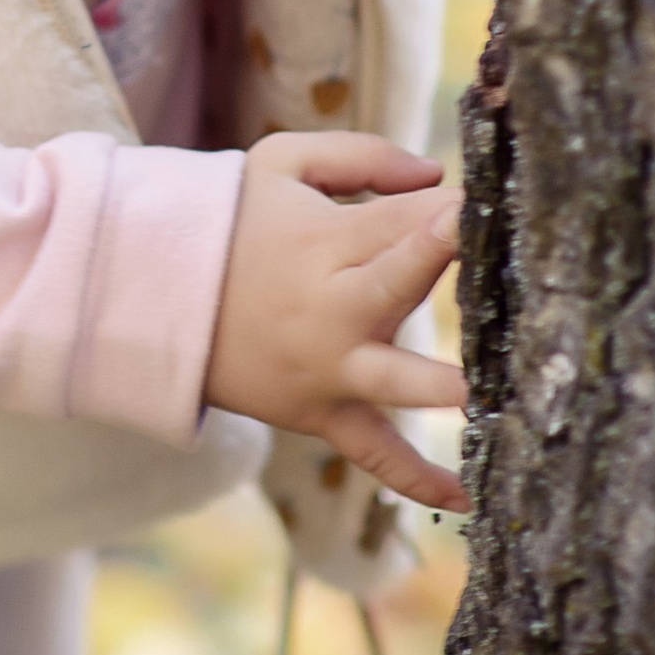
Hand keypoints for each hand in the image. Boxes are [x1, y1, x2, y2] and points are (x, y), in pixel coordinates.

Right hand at [205, 132, 466, 511]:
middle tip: (499, 261)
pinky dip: (415, 479)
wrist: (155, 301)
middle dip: (444, 266)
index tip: (494, 201)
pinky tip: (468, 498)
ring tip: (491, 397)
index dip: (454, 211)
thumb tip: (434, 176)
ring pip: (393, 378)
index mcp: (327, 241)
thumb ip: (362, 156)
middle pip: (401, 283)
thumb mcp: (281, 163)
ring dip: (441, 386)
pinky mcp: (323, 414)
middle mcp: (333, 306)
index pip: (407, 220)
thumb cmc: (228, 222)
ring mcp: (330, 368)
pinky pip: (373, 454)